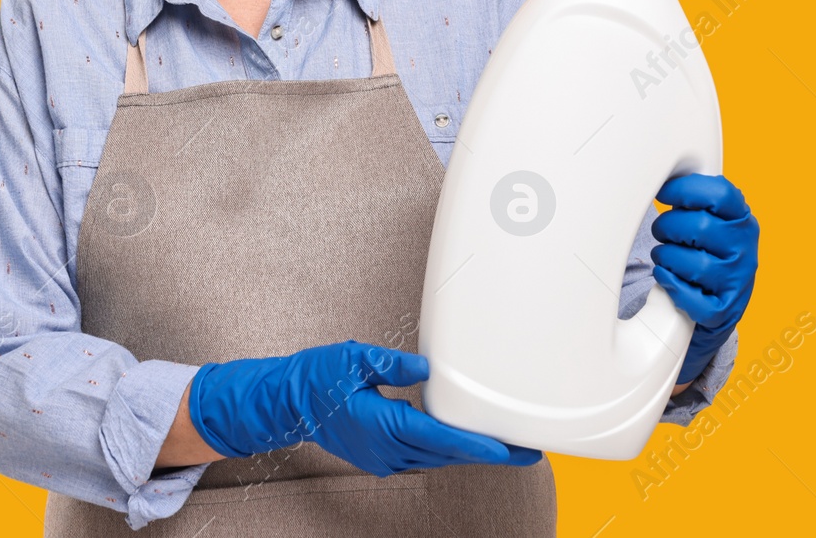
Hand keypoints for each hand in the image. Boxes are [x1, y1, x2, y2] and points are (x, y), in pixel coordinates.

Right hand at [188, 339, 541, 475]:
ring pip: (438, 458)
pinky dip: (449, 451)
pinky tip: (465, 441)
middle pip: (447, 454)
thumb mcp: (352, 358)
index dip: (476, 445)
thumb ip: (390, 363)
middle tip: (528, 450)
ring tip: (507, 446)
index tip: (508, 449)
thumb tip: (424, 367)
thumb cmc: (317, 376)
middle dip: (488, 453)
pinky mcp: (382, 457)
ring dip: (471, 453)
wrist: (287, 402)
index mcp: (381, 425)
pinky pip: (424, 457)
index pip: (439, 438)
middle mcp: (386, 449)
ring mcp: (384, 458)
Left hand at [651, 173, 758, 384]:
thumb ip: (695, 200)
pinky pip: (691, 298)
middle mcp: (745, 249)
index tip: (665, 193)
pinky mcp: (724, 310)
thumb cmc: (708, 251)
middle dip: (669, 227)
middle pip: (699, 227)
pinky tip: (667, 278)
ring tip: (665, 257)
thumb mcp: (712, 220)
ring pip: (693, 263)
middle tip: (663, 232)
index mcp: (742, 219)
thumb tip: (661, 176)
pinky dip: (670, 286)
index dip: (685, 190)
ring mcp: (737, 281)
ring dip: (666, 258)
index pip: (720, 194)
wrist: (721, 302)